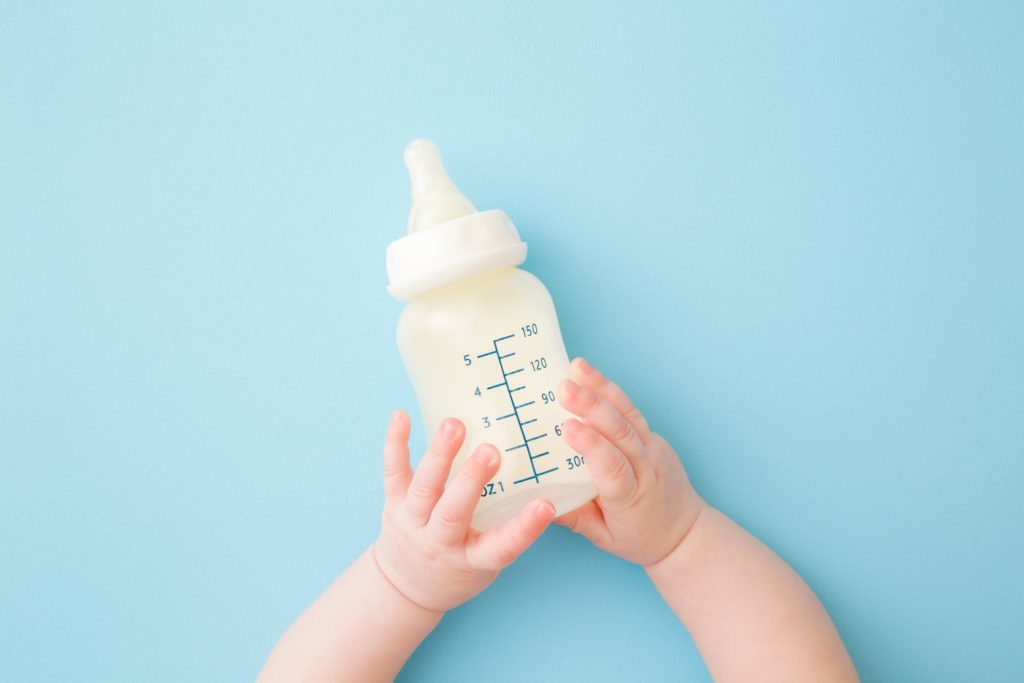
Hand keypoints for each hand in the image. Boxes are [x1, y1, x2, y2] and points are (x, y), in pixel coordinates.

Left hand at [372, 411, 555, 611]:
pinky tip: (401, 415)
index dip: (524, 529)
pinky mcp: (393, 505)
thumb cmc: (459, 569)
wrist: (405, 589)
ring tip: (454, 425)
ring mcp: (412, 522)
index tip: (545, 506)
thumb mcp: (486, 562)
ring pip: (424, 488)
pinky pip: (393, 472)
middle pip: (453, 512)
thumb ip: (507, 525)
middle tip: (491, 452)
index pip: (501, 548)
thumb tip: (545, 480)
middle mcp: (439, 542)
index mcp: (471, 560)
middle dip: (471, 480)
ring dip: (439, 454)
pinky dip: (396, 443)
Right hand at [555, 358, 704, 566]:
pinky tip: (589, 375)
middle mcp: (645, 468)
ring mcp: (653, 448)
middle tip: (564, 388)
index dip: (591, 445)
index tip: (567, 427)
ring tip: (577, 369)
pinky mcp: (653, 436)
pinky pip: (631, 411)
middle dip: (592, 406)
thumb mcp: (603, 538)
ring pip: (627, 414)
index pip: (612, 466)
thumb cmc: (640, 537)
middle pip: (620, 432)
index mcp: (630, 497)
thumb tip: (536, 502)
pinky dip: (610, 391)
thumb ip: (573, 517)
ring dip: (601, 388)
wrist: (684, 531)